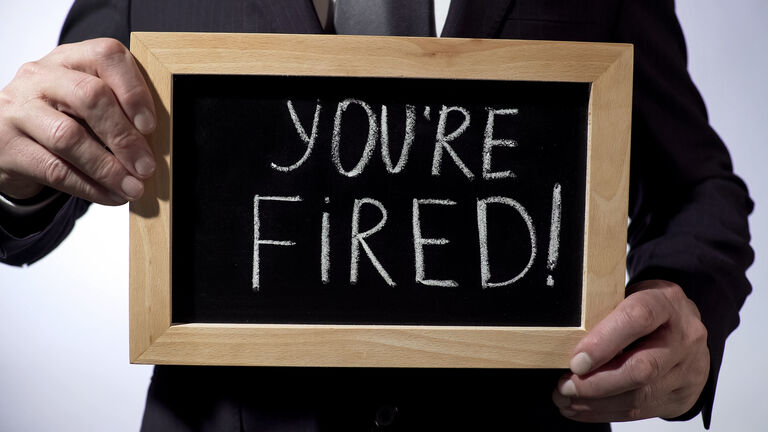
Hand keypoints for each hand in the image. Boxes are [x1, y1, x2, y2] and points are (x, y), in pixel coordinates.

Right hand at [0, 38, 155, 204]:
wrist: (8, 141)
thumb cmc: (61, 118)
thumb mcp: (88, 105)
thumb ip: (118, 110)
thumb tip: (157, 143)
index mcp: (69, 59)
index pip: (106, 56)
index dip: (133, 91)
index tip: (150, 126)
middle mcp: (40, 77)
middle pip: (89, 96)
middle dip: (124, 136)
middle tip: (146, 166)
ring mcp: (18, 110)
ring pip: (68, 137)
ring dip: (109, 168)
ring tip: (132, 187)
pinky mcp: (7, 146)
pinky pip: (55, 170)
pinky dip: (90, 187)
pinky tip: (111, 196)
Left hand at [552, 280, 709, 421]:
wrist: (690, 334)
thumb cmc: (651, 312)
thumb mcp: (630, 296)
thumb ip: (605, 311)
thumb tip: (566, 337)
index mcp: (666, 303)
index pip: (637, 318)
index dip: (603, 342)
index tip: (576, 361)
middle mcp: (683, 338)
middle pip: (642, 368)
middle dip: (596, 383)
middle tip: (565, 387)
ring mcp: (686, 370)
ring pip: (640, 395)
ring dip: (596, 402)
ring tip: (566, 399)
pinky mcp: (680, 396)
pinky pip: (640, 410)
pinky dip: (606, 412)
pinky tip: (583, 408)